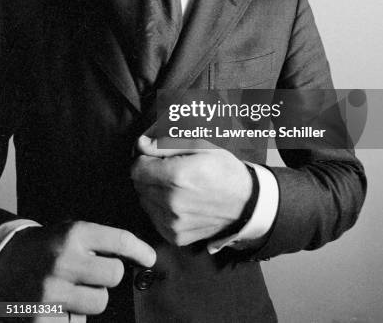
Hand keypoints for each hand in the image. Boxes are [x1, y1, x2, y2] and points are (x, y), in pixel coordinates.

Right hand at [0, 221, 155, 315]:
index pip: (119, 240)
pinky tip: (59, 303)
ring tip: (74, 289)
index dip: (140, 250)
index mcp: (74, 233)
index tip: (150, 258)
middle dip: (109, 275)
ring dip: (92, 298)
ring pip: (99, 302)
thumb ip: (100, 243)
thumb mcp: (71, 232)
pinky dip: (72, 315)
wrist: (5, 260)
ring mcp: (52, 290)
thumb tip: (138, 258)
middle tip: (93, 273)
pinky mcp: (41, 316)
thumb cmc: (47, 247)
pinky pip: (77, 321)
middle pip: (114, 275)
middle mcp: (64, 259)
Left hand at [131, 135, 251, 245]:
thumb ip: (165, 145)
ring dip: (153, 192)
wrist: (245, 203)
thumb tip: (140, 145)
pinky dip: (161, 209)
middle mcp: (171, 202)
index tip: (157, 159)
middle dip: (148, 176)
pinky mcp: (175, 237)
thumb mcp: (200, 146)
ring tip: (176, 187)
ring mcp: (173, 223)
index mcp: (177, 176)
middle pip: (138, 186)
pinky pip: (155, 218)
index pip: (137, 169)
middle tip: (169, 171)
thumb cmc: (223, 170)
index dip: (144, 160)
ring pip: (144, 202)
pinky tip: (179, 202)